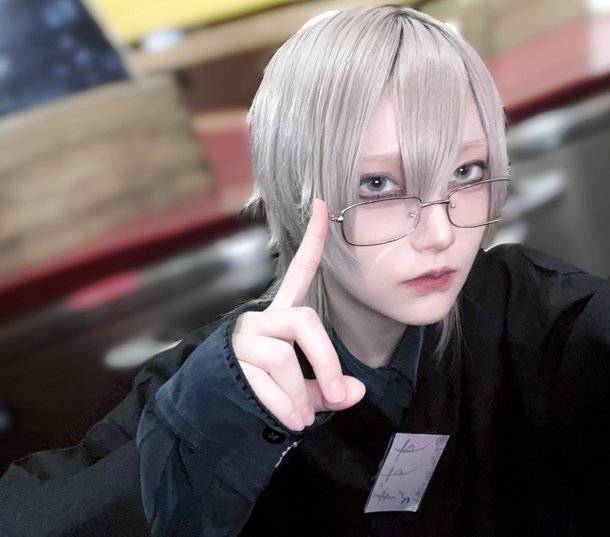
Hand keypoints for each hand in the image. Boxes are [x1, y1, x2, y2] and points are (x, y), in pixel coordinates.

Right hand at [232, 199, 365, 430]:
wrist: (215, 411)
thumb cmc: (268, 394)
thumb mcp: (306, 389)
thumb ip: (329, 387)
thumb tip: (354, 391)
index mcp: (282, 316)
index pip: (298, 272)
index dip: (311, 240)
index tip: (320, 203)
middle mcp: (261, 318)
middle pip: (304, 322)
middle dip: (327, 361)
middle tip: (338, 395)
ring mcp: (244, 337)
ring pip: (283, 358)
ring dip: (301, 395)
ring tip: (303, 418)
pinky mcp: (231, 358)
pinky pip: (267, 382)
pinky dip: (286, 408)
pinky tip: (291, 421)